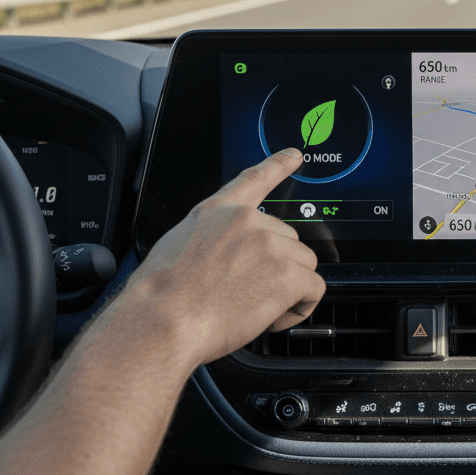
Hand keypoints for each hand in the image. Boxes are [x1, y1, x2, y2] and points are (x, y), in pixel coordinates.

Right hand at [121, 148, 324, 367]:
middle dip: (276, 266)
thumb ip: (213, 238)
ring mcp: (272, 246)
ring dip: (289, 287)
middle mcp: (249, 222)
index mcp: (219, 211)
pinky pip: (314, 289)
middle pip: (287, 239)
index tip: (295, 155)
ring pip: (304, 265)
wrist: (162, 319)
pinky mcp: (288, 275)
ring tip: (257, 307)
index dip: (278, 165)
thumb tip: (227, 254)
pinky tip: (277, 316)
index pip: (255, 179)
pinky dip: (301, 307)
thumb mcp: (178, 245)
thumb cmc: (162, 294)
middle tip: (247, 291)